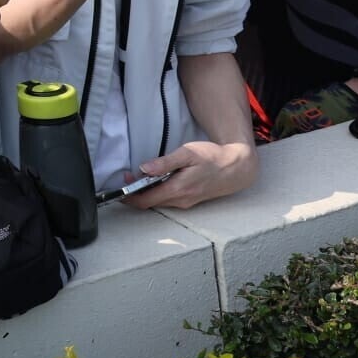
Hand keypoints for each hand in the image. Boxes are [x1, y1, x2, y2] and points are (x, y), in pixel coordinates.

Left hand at [123, 139, 256, 209]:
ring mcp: (186, 202)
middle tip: (128, 177)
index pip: (145, 201)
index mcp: (177, 190)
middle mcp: (180, 200)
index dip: (129, 196)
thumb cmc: (212, 157)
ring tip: (140, 177)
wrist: (237, 168)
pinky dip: (157, 192)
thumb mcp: (187, 153)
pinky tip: (157, 181)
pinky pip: (168, 200)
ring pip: (159, 202)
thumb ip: (164, 162)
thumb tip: (144, 168)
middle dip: (135, 194)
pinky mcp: (190, 200)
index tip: (120, 187)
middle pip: (150, 203)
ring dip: (146, 193)